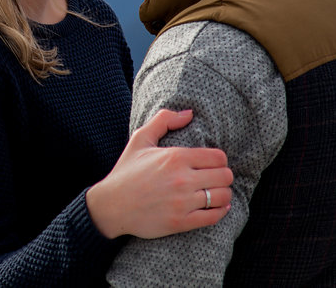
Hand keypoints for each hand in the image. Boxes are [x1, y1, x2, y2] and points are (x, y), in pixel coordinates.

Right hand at [86, 109, 232, 238]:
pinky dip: (220, 212)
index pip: (218, 157)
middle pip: (225, 176)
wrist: (111, 206)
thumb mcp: (140, 139)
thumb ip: (164, 120)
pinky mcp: (180, 222)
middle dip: (223, 176)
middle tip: (215, 178)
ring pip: (222, 196)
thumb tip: (189, 113)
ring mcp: (182, 202)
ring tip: (215, 192)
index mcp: (175, 157)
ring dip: (223, 194)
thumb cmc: (127, 172)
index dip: (219, 160)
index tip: (212, 164)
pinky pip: (213, 217)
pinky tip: (216, 207)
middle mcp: (181, 179)